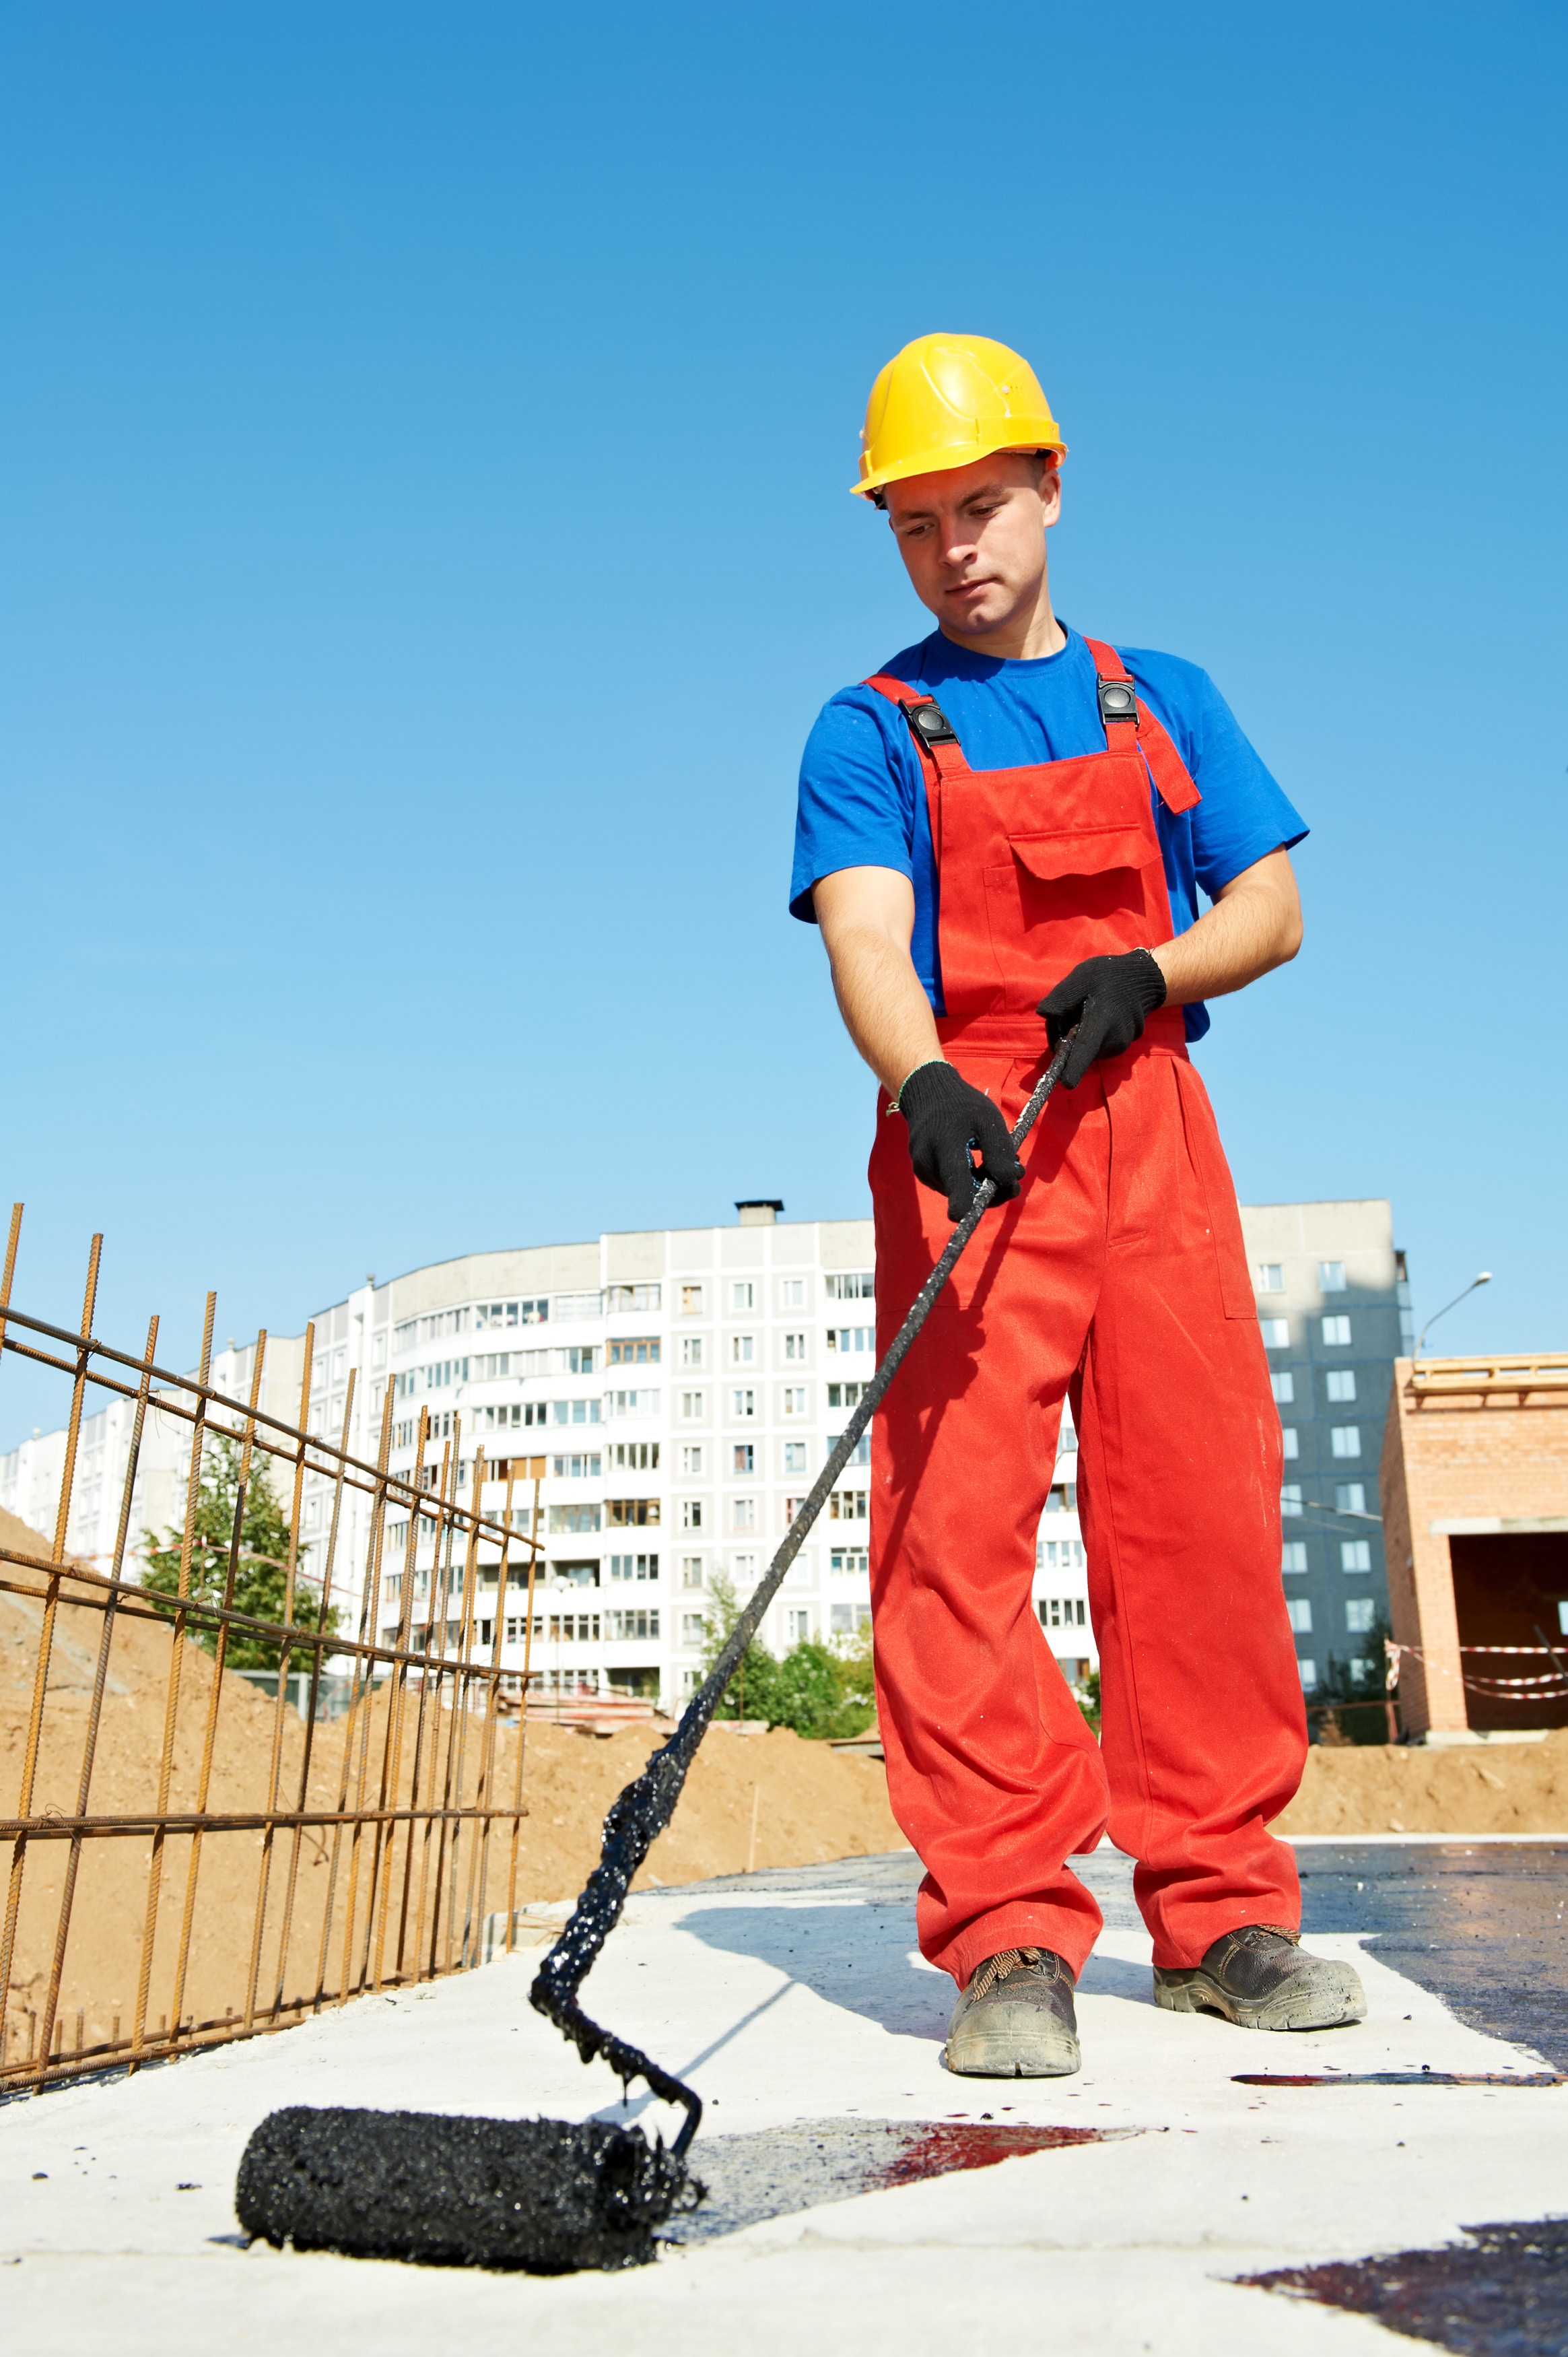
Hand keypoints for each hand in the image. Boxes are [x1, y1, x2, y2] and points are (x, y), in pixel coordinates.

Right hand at [896, 1062, 1022, 1221]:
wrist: (928, 1094)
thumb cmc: (962, 1105)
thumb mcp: (988, 1120)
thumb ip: (1000, 1152)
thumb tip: (1008, 1183)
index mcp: (945, 1150)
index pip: (957, 1191)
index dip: (970, 1205)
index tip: (973, 1211)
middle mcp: (929, 1167)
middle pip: (966, 1196)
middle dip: (992, 1187)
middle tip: (1013, 1166)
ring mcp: (924, 1173)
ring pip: (961, 1192)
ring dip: (982, 1182)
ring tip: (991, 1156)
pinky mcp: (924, 1175)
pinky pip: (953, 1186)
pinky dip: (968, 1179)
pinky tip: (974, 1159)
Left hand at [1038, 949, 1166, 1088]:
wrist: (1142, 978)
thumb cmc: (1109, 976)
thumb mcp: (1080, 979)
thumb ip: (1061, 998)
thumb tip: (1045, 1015)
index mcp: (1101, 1022)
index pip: (1085, 1050)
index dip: (1073, 1069)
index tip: (1066, 1084)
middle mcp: (1114, 1040)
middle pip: (1080, 1052)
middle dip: (1068, 1040)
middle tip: (1071, 1013)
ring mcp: (1122, 1045)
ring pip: (1089, 1051)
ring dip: (1080, 1039)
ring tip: (1087, 1012)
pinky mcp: (1125, 1046)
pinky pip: (1100, 1047)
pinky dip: (1093, 1038)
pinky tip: (1099, 1018)